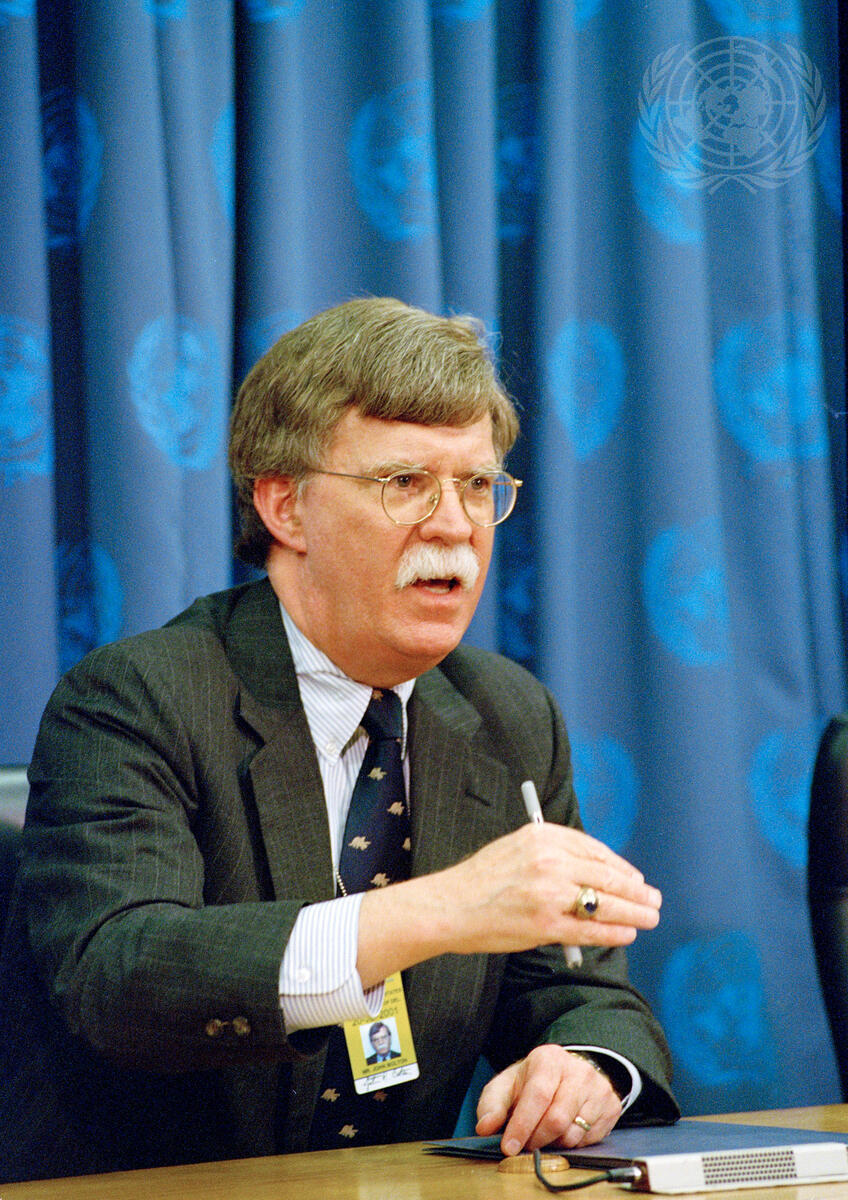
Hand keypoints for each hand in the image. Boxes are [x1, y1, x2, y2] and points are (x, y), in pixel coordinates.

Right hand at [357, 822, 660, 987]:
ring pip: (606, 903)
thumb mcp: (517, 847)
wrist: (450, 906)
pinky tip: (627, 933)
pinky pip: (591, 929)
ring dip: (635, 912)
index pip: (595, 849)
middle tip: (653, 899)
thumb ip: (555, 854)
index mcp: (543, 835)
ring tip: (649, 917)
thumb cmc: (482, 879)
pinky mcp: (546, 924)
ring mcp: (550, 893)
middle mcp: (550, 860)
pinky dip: (614, 932)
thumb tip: (596, 871)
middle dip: (637, 890)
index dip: (622, 866)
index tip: (635, 877)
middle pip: (607, 875)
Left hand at [475, 1045, 622, 1155]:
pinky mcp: (611, 1106)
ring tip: (545, 1131)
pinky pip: (589, 1139)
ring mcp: (599, 1088)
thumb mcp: (507, 1086)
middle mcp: (578, 1070)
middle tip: (526, 1143)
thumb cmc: (532, 1081)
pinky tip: (564, 1129)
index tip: (509, 1147)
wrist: (567, 1073)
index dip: (522, 1125)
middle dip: (536, 1138)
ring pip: (573, 1133)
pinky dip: (572, 1143)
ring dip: (553, 1142)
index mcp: (549, 1059)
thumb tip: (485, 1127)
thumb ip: (492, 1105)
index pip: (537, 1096)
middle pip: (557, 1118)